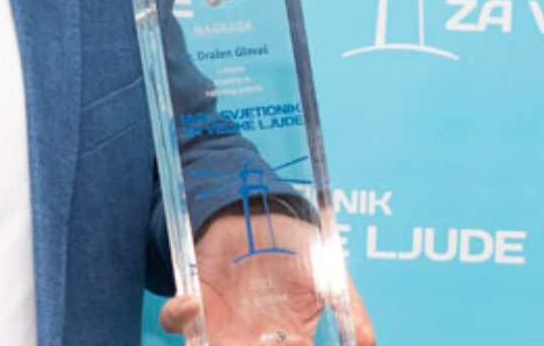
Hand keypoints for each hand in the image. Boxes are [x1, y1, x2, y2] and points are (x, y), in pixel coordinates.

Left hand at [159, 212, 375, 345]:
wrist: (263, 212)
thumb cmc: (299, 248)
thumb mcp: (331, 273)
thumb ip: (350, 308)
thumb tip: (368, 342)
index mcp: (291, 340)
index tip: (286, 345)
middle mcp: (253, 340)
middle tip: (248, 344)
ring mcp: (221, 323)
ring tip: (221, 339)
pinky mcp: (195, 298)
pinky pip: (175, 319)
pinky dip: (179, 317)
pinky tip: (193, 302)